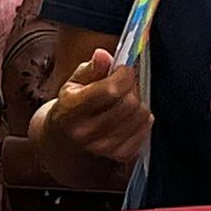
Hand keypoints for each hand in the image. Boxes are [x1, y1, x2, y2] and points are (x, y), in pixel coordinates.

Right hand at [44, 49, 151, 165]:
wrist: (65, 142)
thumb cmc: (71, 108)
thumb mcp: (73, 84)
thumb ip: (91, 68)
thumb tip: (103, 55)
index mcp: (71, 111)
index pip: (110, 90)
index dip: (124, 75)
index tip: (123, 69)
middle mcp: (87, 132)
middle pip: (129, 103)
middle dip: (132, 87)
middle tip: (125, 83)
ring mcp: (105, 147)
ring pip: (141, 117)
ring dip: (139, 102)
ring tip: (126, 99)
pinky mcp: (121, 156)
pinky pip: (146, 130)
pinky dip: (142, 119)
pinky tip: (129, 115)